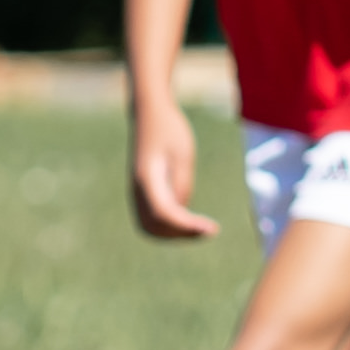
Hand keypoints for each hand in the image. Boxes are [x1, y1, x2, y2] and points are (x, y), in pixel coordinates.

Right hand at [127, 115, 212, 241]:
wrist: (150, 115)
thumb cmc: (169, 130)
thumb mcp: (182, 154)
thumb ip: (182, 183)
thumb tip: (182, 211)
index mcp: (146, 178)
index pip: (164, 213)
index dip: (187, 226)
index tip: (212, 229)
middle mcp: (137, 190)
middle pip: (155, 226)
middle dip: (181, 234)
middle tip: (210, 230)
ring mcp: (138, 194)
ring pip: (152, 227)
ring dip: (176, 234)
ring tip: (203, 229)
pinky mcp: (145, 195)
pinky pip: (154, 220)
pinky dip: (172, 227)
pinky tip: (194, 223)